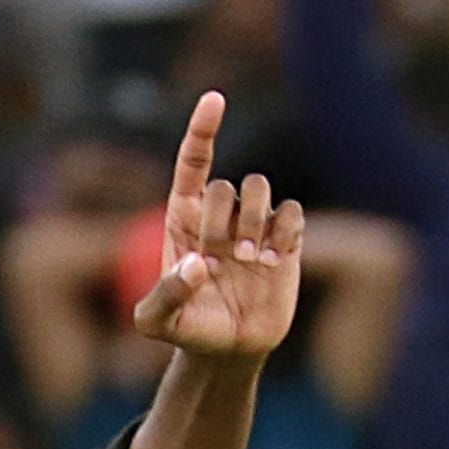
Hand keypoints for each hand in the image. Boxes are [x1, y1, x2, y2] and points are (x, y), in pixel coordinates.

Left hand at [131, 93, 304, 362]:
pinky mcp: (286, 239)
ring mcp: (253, 225)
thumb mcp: (156, 322)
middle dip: (221, 220)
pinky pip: (292, 211)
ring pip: (261, 188)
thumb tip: (198, 264)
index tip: (214, 99)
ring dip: (254, 222)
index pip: (193, 163)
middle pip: (225, 185)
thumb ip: (164, 295)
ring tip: (248, 261)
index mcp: (182, 220)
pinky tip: (274, 260)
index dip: (203, 130)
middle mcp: (218, 215)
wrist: (228, 349)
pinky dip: (285, 231)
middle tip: (220, 261)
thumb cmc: (187, 329)